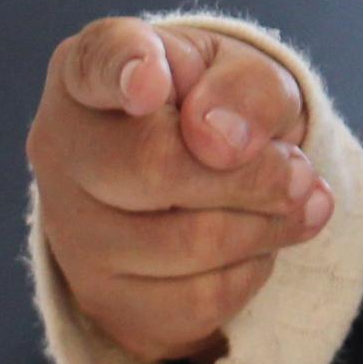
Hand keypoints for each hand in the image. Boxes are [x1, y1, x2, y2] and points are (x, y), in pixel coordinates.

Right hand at [26, 16, 329, 363]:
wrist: (212, 187)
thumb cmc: (224, 111)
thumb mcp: (252, 78)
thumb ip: (248, 88)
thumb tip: (220, 140)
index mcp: (90, 72)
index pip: (95, 62)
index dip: (125, 70)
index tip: (152, 86)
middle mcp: (61, 148)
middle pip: (156, 166)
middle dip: (255, 175)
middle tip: (300, 174)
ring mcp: (71, 231)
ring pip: (188, 244)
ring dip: (268, 226)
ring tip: (293, 205)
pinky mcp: (103, 298)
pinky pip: (197, 301)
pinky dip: (251, 273)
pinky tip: (253, 246)